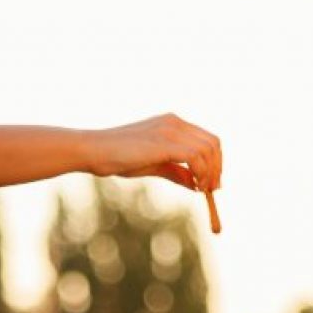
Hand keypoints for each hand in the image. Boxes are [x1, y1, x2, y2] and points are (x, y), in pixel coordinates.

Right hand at [84, 114, 222, 192]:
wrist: (95, 151)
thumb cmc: (118, 158)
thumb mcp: (153, 165)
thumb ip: (175, 171)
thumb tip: (195, 184)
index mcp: (172, 123)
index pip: (206, 139)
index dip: (215, 162)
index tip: (211, 183)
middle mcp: (175, 122)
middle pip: (212, 143)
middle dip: (217, 168)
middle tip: (211, 189)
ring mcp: (170, 130)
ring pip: (207, 150)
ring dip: (210, 173)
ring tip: (202, 190)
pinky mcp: (165, 143)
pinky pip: (195, 157)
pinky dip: (200, 173)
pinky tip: (194, 186)